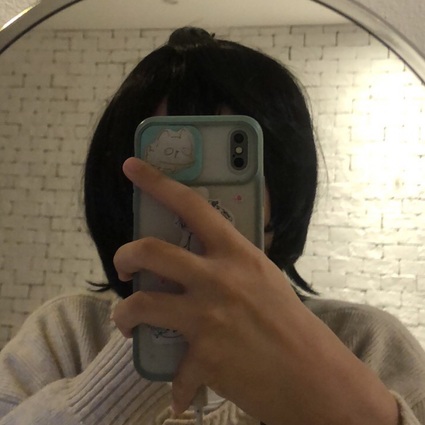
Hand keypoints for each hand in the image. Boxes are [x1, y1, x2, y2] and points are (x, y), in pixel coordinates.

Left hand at [112, 157, 397, 424]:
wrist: (314, 376)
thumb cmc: (291, 324)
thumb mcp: (263, 279)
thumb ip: (232, 264)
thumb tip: (204, 256)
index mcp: (237, 255)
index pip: (192, 206)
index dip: (158, 182)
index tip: (132, 167)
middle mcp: (218, 280)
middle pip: (151, 251)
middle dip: (125, 255)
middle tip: (124, 266)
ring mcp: (207, 318)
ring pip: (141, 306)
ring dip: (124, 315)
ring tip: (126, 321)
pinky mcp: (203, 358)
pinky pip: (174, 372)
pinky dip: (176, 383)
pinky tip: (181, 390)